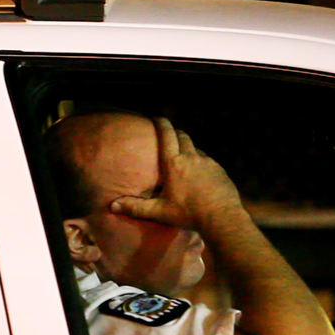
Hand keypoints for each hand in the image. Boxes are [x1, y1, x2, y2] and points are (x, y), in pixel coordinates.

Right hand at [109, 117, 242, 230]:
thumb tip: (112, 206)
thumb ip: (136, 208)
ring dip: (188, 148)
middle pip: (183, 137)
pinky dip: (200, 162)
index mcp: (174, 164)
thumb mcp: (159, 212)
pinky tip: (199, 173)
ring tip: (183, 156)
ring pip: (196, 149)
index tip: (157, 117)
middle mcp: (191, 158)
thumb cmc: (188, 214)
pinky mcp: (219, 170)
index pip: (167, 136)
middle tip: (169, 134)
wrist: (222, 217)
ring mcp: (208, 163)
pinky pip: (208, 161)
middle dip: (175, 133)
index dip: (162, 124)